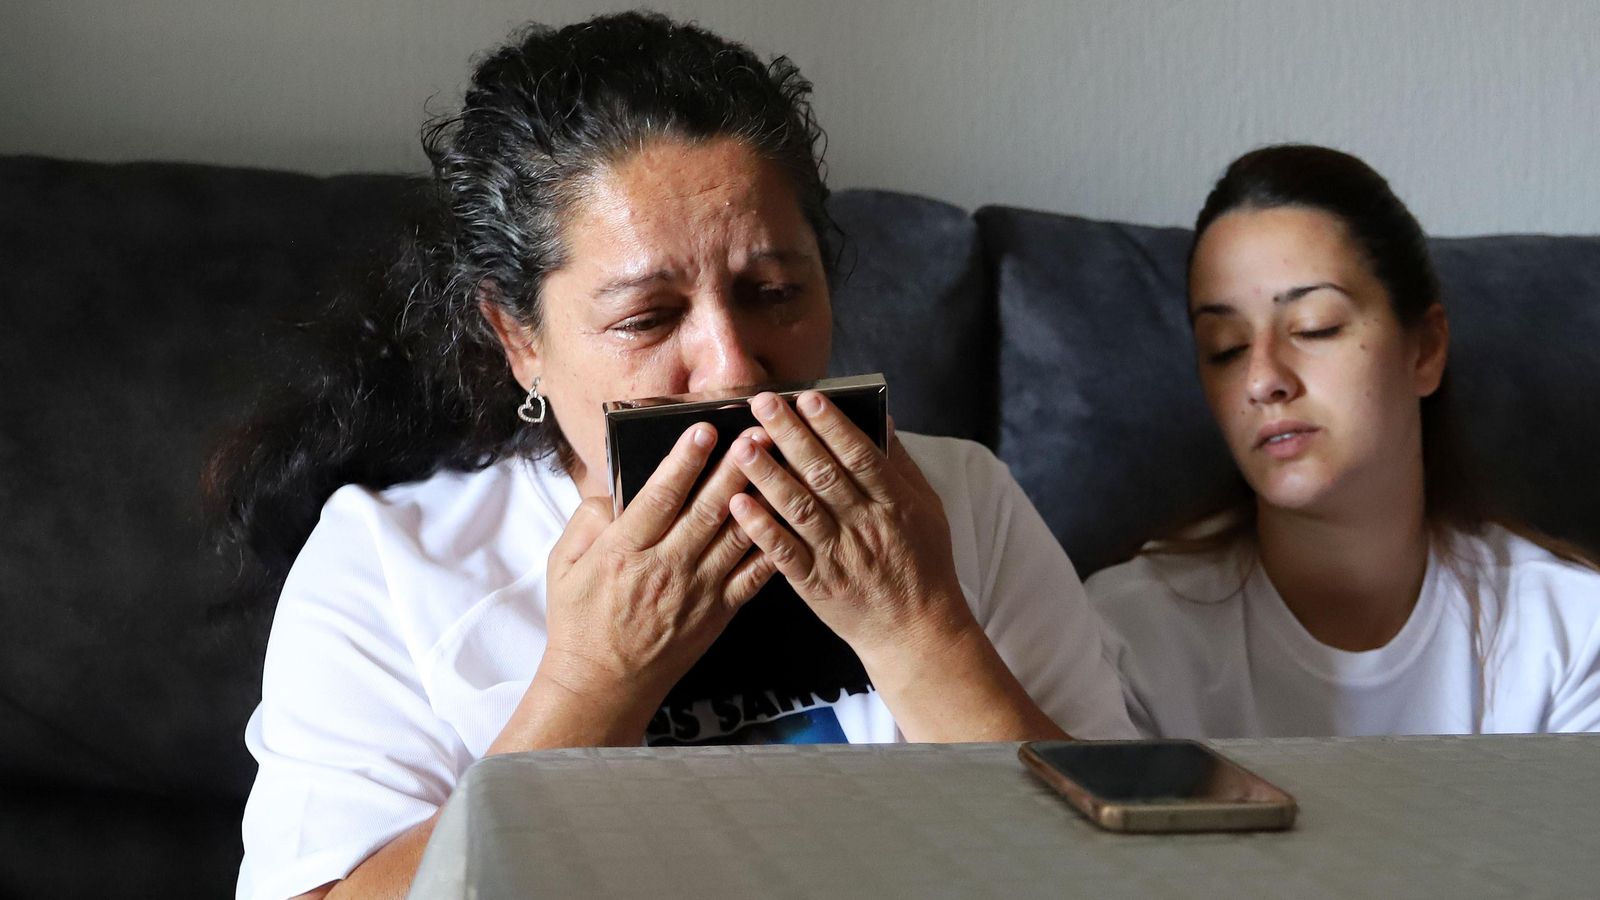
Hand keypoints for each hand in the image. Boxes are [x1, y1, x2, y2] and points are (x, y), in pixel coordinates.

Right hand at [533, 423, 776, 737]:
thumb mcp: (563, 564)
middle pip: (707, 510)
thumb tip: (613, 488)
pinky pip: (752, 577)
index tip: (704, 431)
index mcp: (625, 551)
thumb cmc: (582, 621)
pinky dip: (773, 548)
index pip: (660, 497)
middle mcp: (665, 568)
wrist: (603, 685)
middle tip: (758, 435)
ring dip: (761, 498)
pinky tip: (790, 521)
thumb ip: (587, 520)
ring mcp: (697, 592)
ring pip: (736, 537)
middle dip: (735, 469)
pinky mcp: (719, 612)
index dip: (684, 462)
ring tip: (779, 465)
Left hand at [726, 391, 979, 671]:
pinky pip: (785, 553)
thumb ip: (901, 464)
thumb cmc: (924, 565)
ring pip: (799, 509)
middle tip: (762, 404)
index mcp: (895, 504)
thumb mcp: (928, 509)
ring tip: (742, 445)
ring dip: (768, 475)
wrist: (917, 633)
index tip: (807, 398)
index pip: (860, 456)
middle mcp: (866, 526)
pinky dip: (761, 528)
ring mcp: (839, 556)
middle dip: (791, 436)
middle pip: (823, 474)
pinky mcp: (817, 585)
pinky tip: (738, 503)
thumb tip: (883, 419)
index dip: (832, 426)